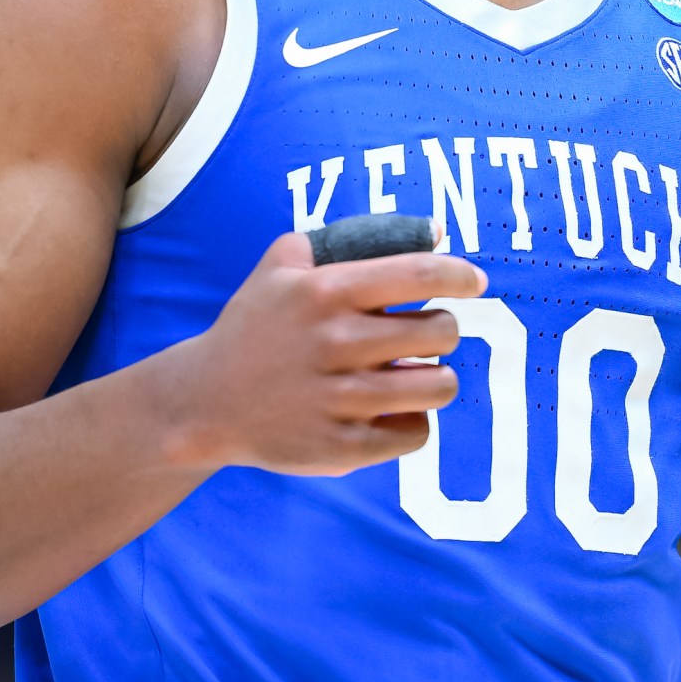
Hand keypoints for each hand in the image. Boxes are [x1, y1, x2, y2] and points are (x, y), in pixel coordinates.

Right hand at [166, 230, 484, 475]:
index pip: (420, 273)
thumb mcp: (282, 265)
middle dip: (443, 331)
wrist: (203, 403)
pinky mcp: (341, 448)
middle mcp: (335, 344)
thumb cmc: (255, 327)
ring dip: (437, 378)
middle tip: (426, 335)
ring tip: (415, 373)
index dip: (461, 275)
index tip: (476, 282)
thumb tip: (431, 232)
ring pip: (438, 386)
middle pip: (440, 333)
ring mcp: (338, 400)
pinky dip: (413, 420)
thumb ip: (348, 238)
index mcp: (325, 292)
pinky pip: (415, 432)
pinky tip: (392, 410)